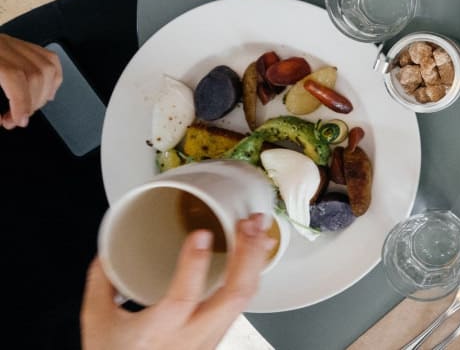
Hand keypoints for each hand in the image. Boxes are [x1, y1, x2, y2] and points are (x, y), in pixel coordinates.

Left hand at [0, 34, 62, 128]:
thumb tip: (6, 119)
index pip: (15, 75)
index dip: (22, 101)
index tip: (20, 120)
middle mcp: (3, 46)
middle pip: (35, 73)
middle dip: (33, 102)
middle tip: (19, 118)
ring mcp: (13, 43)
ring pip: (48, 66)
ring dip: (45, 93)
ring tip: (30, 108)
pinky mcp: (20, 44)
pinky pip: (50, 58)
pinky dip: (53, 78)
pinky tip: (45, 92)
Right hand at [81, 215, 276, 349]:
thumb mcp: (98, 321)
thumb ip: (102, 282)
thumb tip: (109, 249)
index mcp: (158, 331)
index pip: (182, 298)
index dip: (194, 265)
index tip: (201, 235)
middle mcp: (192, 337)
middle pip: (233, 297)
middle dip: (247, 255)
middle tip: (248, 224)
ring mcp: (211, 339)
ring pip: (244, 300)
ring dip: (255, 262)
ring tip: (259, 230)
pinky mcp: (218, 337)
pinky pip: (242, 304)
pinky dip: (251, 275)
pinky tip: (256, 255)